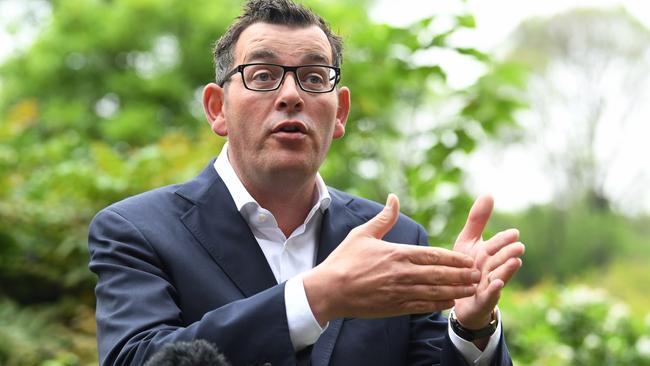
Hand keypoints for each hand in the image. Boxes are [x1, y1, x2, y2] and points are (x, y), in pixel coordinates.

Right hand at [303, 194, 480, 325]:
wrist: (329, 290)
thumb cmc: (344, 260)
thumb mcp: (362, 234)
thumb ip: (384, 218)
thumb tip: (394, 197)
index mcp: (396, 253)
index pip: (432, 255)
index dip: (453, 259)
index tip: (468, 259)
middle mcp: (401, 273)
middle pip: (438, 274)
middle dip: (461, 275)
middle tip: (479, 274)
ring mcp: (399, 292)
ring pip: (434, 291)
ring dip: (455, 290)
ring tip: (471, 289)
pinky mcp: (394, 308)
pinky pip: (421, 306)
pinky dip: (437, 304)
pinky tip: (449, 303)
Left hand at [452, 195, 524, 329]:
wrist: (458, 297)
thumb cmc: (466, 267)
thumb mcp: (468, 241)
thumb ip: (478, 220)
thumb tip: (489, 193)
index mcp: (488, 254)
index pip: (496, 245)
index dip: (503, 239)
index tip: (514, 233)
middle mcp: (491, 269)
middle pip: (500, 260)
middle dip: (508, 253)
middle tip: (519, 246)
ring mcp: (488, 286)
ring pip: (499, 277)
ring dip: (507, 270)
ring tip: (515, 262)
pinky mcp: (481, 301)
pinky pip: (488, 297)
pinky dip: (493, 291)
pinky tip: (496, 284)